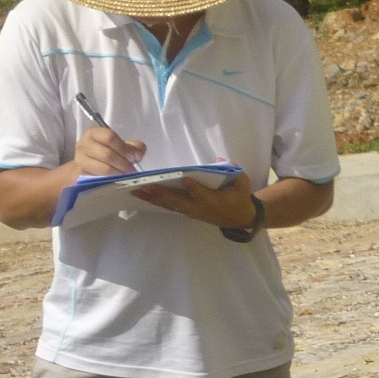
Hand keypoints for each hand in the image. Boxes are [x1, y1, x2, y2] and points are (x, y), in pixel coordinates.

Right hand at [74, 123, 144, 177]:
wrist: (88, 167)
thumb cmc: (106, 154)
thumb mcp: (119, 146)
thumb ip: (132, 147)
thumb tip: (139, 153)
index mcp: (94, 133)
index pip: (109, 137)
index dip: (124, 148)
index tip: (133, 158)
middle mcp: (83, 145)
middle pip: (107, 154)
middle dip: (124, 164)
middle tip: (133, 171)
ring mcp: (80, 160)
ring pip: (104, 169)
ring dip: (119, 174)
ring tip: (127, 177)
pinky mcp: (81, 175)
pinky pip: (99, 180)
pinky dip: (112, 182)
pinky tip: (118, 182)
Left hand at [132, 175, 259, 229]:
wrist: (239, 217)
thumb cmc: (240, 196)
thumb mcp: (243, 182)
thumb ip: (234, 172)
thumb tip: (220, 160)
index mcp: (216, 201)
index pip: (204, 195)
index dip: (195, 189)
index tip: (185, 180)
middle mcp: (200, 208)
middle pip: (179, 201)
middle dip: (162, 194)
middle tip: (146, 186)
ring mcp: (192, 211)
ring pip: (170, 205)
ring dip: (153, 198)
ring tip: (136, 191)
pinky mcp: (186, 211)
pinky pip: (169, 206)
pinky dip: (154, 201)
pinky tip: (141, 195)